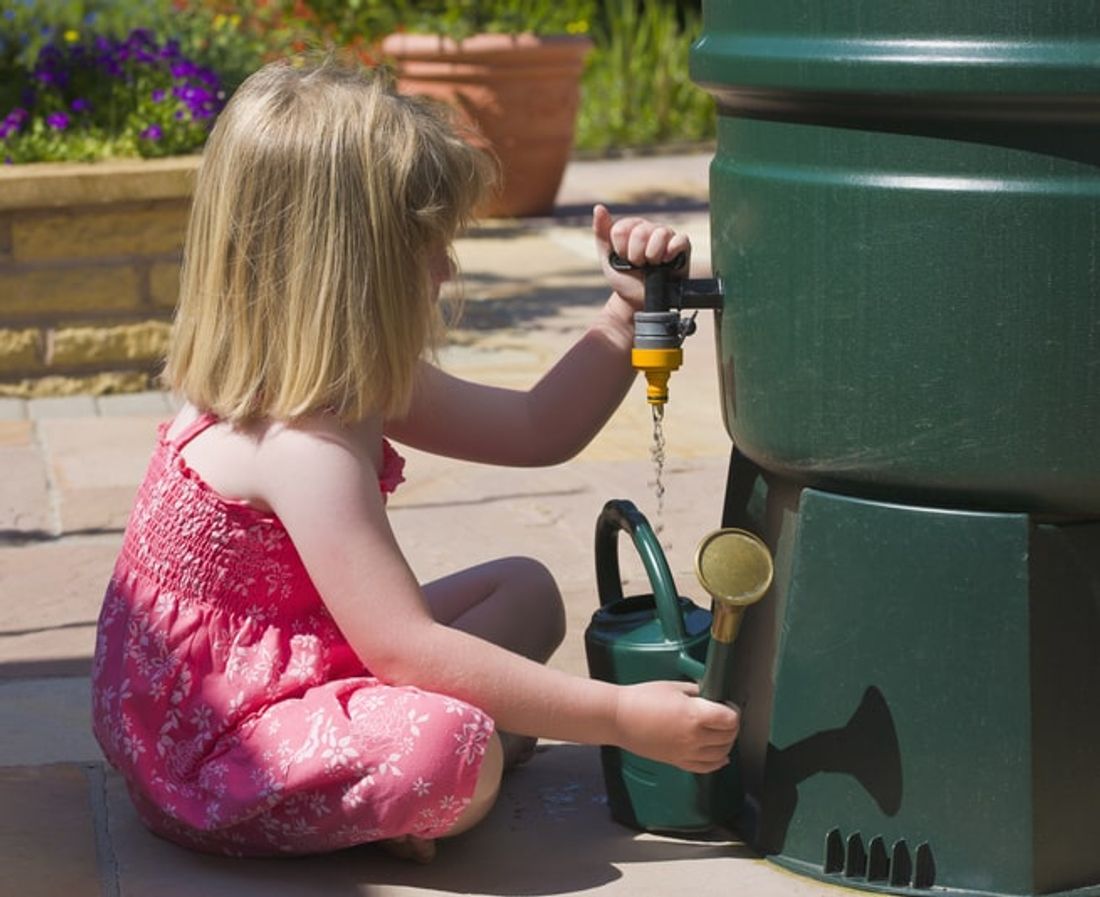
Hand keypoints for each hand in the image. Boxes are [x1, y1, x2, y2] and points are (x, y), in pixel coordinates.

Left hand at [592, 204, 691, 308]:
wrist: (638, 300)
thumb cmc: (624, 276)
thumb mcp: (607, 256)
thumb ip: (602, 233)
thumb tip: (599, 208)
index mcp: (631, 226)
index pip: (622, 228)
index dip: (621, 248)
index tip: (623, 258)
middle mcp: (649, 227)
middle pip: (641, 232)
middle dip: (636, 255)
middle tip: (638, 264)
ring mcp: (667, 236)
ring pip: (660, 234)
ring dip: (652, 256)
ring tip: (652, 265)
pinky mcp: (682, 246)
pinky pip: (680, 240)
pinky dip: (672, 251)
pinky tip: (666, 261)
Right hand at [613, 680, 739, 772]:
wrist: (619, 718)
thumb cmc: (642, 699)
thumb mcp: (674, 687)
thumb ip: (697, 692)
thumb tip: (711, 694)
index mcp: (695, 715)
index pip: (730, 719)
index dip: (733, 711)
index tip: (729, 706)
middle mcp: (694, 737)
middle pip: (728, 737)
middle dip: (731, 726)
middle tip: (726, 717)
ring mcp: (686, 752)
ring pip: (720, 754)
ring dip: (726, 744)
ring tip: (722, 734)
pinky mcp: (677, 762)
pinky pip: (705, 768)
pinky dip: (716, 763)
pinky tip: (720, 758)